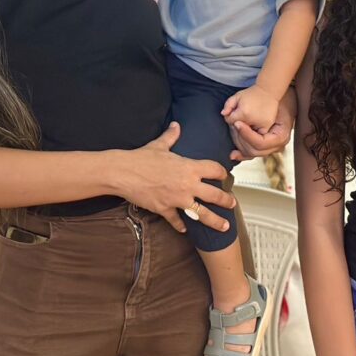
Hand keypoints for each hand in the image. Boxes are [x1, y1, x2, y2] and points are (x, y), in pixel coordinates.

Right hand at [120, 122, 235, 233]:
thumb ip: (171, 136)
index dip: (222, 172)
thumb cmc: (141, 158)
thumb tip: (176, 125)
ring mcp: (177, 199)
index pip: (214, 170)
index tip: (224, 175)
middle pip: (214, 195)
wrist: (123, 173)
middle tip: (232, 203)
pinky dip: (181, 226)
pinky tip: (184, 230)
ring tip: (224, 226)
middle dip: (226, 200)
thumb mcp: (159, 145)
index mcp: (189, 167)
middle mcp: (187, 185)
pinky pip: (176, 220)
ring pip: (202, 213)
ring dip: (214, 220)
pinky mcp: (164, 209)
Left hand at [222, 85, 278, 134]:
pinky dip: (255, 130)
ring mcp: (261, 124)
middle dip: (237, 123)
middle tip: (242, 114)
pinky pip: (257, 133)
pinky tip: (255, 122)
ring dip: (246, 128)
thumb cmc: (251, 94)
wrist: (268, 91)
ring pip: (247, 133)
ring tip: (249, 118)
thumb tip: (223, 114)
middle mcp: (253, 120)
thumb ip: (228, 104)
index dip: (230, 116)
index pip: (230, 121)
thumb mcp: (237, 96)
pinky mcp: (267, 126)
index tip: (235, 111)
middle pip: (238, 128)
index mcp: (244, 113)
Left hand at [229, 88, 294, 160]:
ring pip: (251, 153)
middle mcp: (278, 146)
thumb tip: (235, 121)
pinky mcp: (266, 147)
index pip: (259, 143)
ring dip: (239, 143)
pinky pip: (253, 153)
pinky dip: (242, 153)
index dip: (246, 135)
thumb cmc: (280, 102)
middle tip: (233, 125)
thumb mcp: (272, 105)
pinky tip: (233, 154)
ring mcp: (272, 148)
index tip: (236, 123)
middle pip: (254, 151)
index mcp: (281, 137)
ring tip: (232, 130)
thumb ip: (256, 114)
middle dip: (241, 139)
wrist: (286, 102)